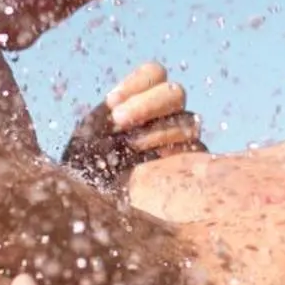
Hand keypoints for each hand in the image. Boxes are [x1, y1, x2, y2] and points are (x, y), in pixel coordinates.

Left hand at [62, 62, 203, 188]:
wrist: (95, 210)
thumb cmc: (87, 174)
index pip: (155, 74)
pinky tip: (153, 166)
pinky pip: (197, 151)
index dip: (138, 83)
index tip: (112, 105)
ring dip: (158, 131)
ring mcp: (180, 142)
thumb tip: (121, 110)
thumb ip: (107, 116)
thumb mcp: (87, 139)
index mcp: (139, 102)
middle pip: (176, 93)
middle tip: (119, 121)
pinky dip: (174, 153)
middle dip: (147, 104)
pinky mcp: (192, 167)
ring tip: (132, 148)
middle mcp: (163, 118)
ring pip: (188, 120)